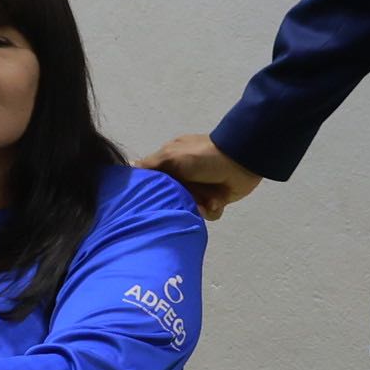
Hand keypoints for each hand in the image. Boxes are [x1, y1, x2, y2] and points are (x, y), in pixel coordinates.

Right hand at [145, 134, 262, 220]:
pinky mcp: (215, 200)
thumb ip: (151, 164)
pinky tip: (217, 201)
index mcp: (171, 162)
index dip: (152, 192)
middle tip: (184, 199)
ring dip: (197, 206)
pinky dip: (212, 208)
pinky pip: (206, 213)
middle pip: (170, 199)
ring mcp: (200, 189)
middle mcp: (184, 177)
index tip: (148, 201)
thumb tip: (129, 169)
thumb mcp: (172, 155)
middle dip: (177, 201)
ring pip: (187, 209)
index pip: (154, 181)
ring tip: (205, 200)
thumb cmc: (203, 156)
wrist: (241, 162)